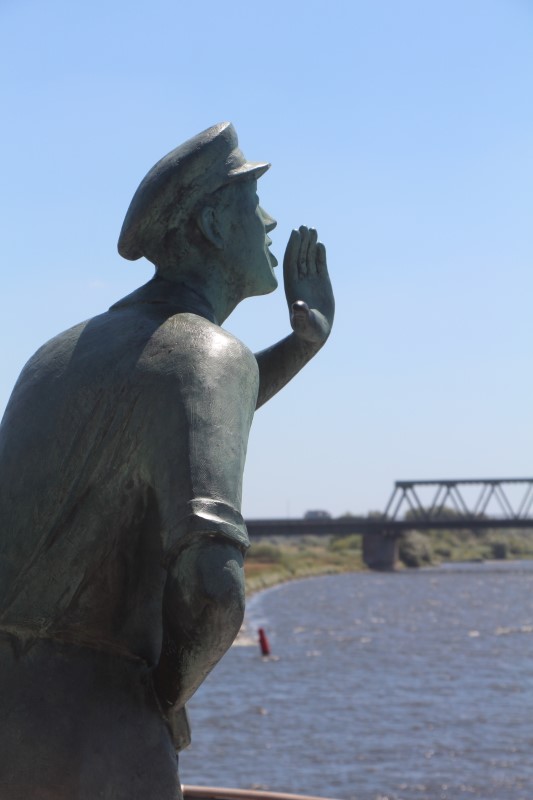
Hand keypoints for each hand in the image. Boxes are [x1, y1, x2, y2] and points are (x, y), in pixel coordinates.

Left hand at [283, 226, 334, 344]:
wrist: (315, 333)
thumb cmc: (307, 330)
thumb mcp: (303, 323)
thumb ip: (300, 314)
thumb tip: (297, 306)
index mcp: (292, 286)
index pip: (291, 262)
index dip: (292, 247)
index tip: (295, 233)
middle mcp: (300, 281)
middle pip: (299, 256)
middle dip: (301, 242)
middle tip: (304, 227)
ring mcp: (311, 281)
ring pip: (309, 258)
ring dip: (310, 244)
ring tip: (312, 229)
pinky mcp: (321, 283)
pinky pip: (319, 265)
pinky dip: (319, 255)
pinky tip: (320, 244)